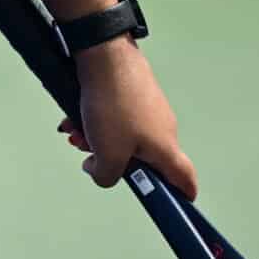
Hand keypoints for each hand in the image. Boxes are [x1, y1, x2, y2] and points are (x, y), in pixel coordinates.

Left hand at [58, 39, 198, 195]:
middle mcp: (164, 128)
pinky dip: (95, 119)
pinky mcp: (133, 91)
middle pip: (142, 157)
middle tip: (86, 153)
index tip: (176, 204)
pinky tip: (73, 115)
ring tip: (74, 130)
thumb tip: (100, 171)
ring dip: (97, 137)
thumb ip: (106, 174)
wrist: (105, 55)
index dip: (182, 194)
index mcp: (166, 148)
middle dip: (112, 159)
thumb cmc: (113, 107)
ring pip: (122, 135)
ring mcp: (149, 107)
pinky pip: (115, 115)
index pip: (184, 178)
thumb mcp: (107, 152)